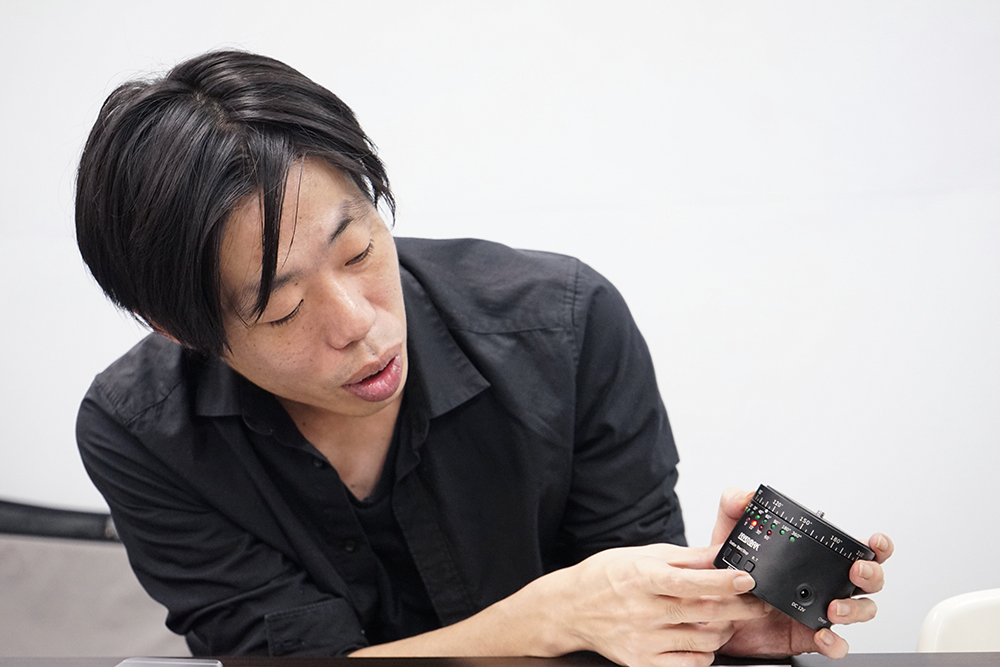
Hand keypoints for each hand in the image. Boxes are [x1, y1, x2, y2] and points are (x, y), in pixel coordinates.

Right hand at [555, 543, 768, 666]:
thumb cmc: (606, 577)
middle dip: (740, 607)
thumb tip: (721, 552)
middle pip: (704, 612)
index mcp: (642, 578)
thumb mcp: (643, 555)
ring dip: (724, 629)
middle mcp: (643, 611)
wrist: (570, 608)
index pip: (689, 582)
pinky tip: (702, 637)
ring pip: (703, 640)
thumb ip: (686, 557)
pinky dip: (705, 652)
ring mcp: (644, 639)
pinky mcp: (644, 662)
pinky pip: (690, 663)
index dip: (721, 581)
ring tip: (725, 618)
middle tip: (755, 602)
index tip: (746, 580)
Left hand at [710, 488, 893, 658]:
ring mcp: (821, 610)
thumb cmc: (731, 569)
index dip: (876, 545)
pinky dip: (835, 643)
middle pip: (870, 580)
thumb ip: (735, 505)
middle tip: (856, 571)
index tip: (875, 542)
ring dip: (855, 610)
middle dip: (871, 574)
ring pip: (860, 612)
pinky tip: (822, 635)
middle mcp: (825, 582)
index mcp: (816, 556)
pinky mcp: (809, 635)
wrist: (714, 609)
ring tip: (834, 608)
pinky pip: (835, 644)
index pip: (858, 548)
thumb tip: (747, 495)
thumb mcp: (729, 533)